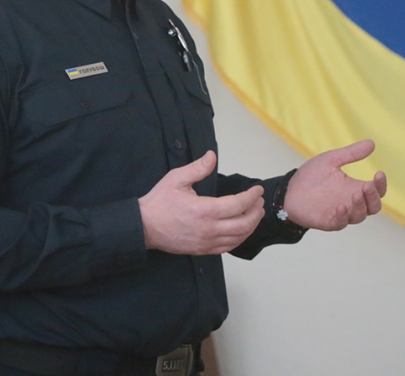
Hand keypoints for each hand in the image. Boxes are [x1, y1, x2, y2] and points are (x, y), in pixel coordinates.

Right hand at [138, 151, 264, 254]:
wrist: (145, 226)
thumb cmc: (159, 202)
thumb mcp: (176, 178)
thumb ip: (197, 168)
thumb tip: (212, 156)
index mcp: (204, 210)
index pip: (238, 204)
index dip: (251, 196)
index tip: (257, 189)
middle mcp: (209, 229)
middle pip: (244, 224)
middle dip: (256, 212)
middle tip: (259, 202)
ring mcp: (207, 242)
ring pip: (239, 238)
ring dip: (251, 226)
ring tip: (255, 214)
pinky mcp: (203, 250)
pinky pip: (228, 247)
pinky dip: (240, 238)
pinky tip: (242, 230)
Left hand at [284, 139, 386, 230]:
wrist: (289, 190)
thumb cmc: (311, 176)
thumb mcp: (331, 160)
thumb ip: (350, 154)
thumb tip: (372, 143)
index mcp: (355, 188)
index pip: (377, 190)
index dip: (381, 184)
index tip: (379, 173)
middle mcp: (351, 202)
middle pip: (373, 206)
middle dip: (373, 197)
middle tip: (367, 185)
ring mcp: (341, 213)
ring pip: (360, 216)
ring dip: (360, 206)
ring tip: (355, 194)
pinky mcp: (328, 221)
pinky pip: (340, 223)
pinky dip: (343, 217)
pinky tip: (341, 206)